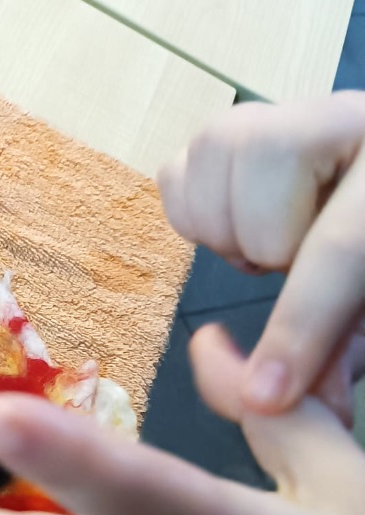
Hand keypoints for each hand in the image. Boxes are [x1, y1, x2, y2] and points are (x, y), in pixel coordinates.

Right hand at [157, 92, 364, 420]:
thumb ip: (334, 351)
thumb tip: (263, 403)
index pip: (338, 251)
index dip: (298, 332)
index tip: (263, 399)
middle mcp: (339, 116)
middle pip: (260, 215)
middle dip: (271, 257)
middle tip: (296, 261)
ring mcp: (278, 112)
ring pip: (209, 183)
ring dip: (231, 235)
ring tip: (272, 239)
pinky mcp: (229, 123)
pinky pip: (175, 174)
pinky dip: (195, 213)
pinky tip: (239, 218)